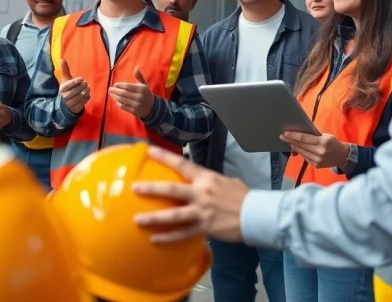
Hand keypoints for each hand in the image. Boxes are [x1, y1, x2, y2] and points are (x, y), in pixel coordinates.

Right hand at [58, 58, 89, 114]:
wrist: (66, 104)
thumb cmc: (67, 89)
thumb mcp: (65, 80)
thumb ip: (65, 70)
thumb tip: (62, 59)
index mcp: (62, 88)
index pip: (71, 84)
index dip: (77, 81)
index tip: (82, 79)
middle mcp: (65, 96)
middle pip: (78, 89)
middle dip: (83, 86)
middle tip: (85, 83)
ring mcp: (71, 103)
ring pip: (82, 95)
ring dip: (86, 91)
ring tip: (87, 89)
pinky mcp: (77, 107)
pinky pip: (85, 100)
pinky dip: (87, 97)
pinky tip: (86, 95)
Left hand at [108, 66, 154, 118]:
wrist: (152, 108)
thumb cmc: (146, 94)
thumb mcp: (144, 85)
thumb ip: (139, 76)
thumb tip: (136, 66)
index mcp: (141, 89)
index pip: (128, 86)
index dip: (120, 85)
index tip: (115, 84)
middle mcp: (139, 97)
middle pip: (123, 94)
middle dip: (115, 91)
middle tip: (110, 89)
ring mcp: (136, 105)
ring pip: (122, 100)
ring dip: (115, 97)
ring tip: (111, 94)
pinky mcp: (134, 111)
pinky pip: (123, 106)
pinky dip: (118, 103)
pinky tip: (115, 100)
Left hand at [131, 146, 249, 243]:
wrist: (257, 214)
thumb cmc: (243, 196)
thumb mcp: (226, 182)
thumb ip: (210, 182)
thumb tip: (200, 182)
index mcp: (206, 178)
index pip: (182, 165)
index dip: (164, 157)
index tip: (148, 150)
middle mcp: (202, 193)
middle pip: (172, 190)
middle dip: (151, 189)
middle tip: (134, 187)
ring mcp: (202, 211)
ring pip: (174, 215)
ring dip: (154, 218)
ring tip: (137, 220)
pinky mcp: (205, 228)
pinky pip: (183, 234)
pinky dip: (168, 238)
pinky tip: (154, 240)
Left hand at [280, 131, 348, 168]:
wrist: (343, 156)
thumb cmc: (333, 143)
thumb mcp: (325, 136)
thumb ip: (313, 136)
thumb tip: (299, 133)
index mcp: (322, 143)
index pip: (304, 139)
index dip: (293, 136)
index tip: (285, 133)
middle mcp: (319, 152)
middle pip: (301, 146)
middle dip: (290, 141)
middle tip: (282, 136)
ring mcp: (317, 160)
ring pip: (301, 152)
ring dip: (294, 146)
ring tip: (287, 141)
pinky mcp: (316, 165)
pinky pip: (305, 157)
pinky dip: (300, 152)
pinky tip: (296, 148)